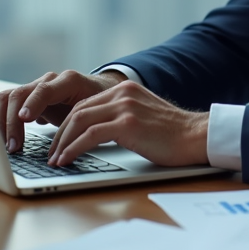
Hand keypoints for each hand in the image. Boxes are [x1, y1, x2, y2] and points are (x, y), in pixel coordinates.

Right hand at [0, 70, 121, 152]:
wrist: (97, 91)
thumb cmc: (96, 104)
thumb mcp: (94, 113)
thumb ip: (83, 124)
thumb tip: (71, 149)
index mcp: (68, 81)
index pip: (45, 90)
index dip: (33, 104)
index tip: (24, 119)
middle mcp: (47, 81)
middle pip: (18, 94)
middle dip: (11, 121)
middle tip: (13, 147)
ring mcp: (35, 88)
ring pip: (7, 98)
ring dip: (1, 122)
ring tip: (7, 146)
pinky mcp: (26, 98)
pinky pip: (6, 105)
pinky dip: (1, 121)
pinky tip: (4, 139)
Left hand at [48, 81, 208, 167]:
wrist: (196, 137)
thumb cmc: (173, 135)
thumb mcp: (142, 116)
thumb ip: (121, 117)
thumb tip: (96, 134)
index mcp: (124, 89)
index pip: (85, 104)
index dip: (67, 124)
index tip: (58, 142)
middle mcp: (122, 93)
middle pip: (78, 111)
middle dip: (60, 134)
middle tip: (51, 153)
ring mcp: (124, 107)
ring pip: (79, 121)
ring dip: (62, 143)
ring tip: (55, 160)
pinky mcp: (127, 124)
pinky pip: (90, 136)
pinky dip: (73, 149)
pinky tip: (66, 160)